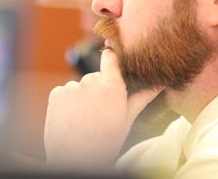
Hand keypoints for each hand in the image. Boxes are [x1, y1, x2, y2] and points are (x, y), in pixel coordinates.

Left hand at [44, 49, 163, 168]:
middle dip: (98, 90)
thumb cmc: (105, 143)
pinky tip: (72, 119)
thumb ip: (142, 97)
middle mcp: (90, 81)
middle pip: (96, 77)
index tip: (113, 62)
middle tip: (100, 112)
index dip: (112, 59)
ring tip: (85, 119)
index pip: (111, 57)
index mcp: (112, 86)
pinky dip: (67, 103)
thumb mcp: (127, 120)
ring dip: (82, 97)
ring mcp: (71, 87)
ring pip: (80, 87)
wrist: (76, 160)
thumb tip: (161, 83)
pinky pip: (64, 93)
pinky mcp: (56, 94)